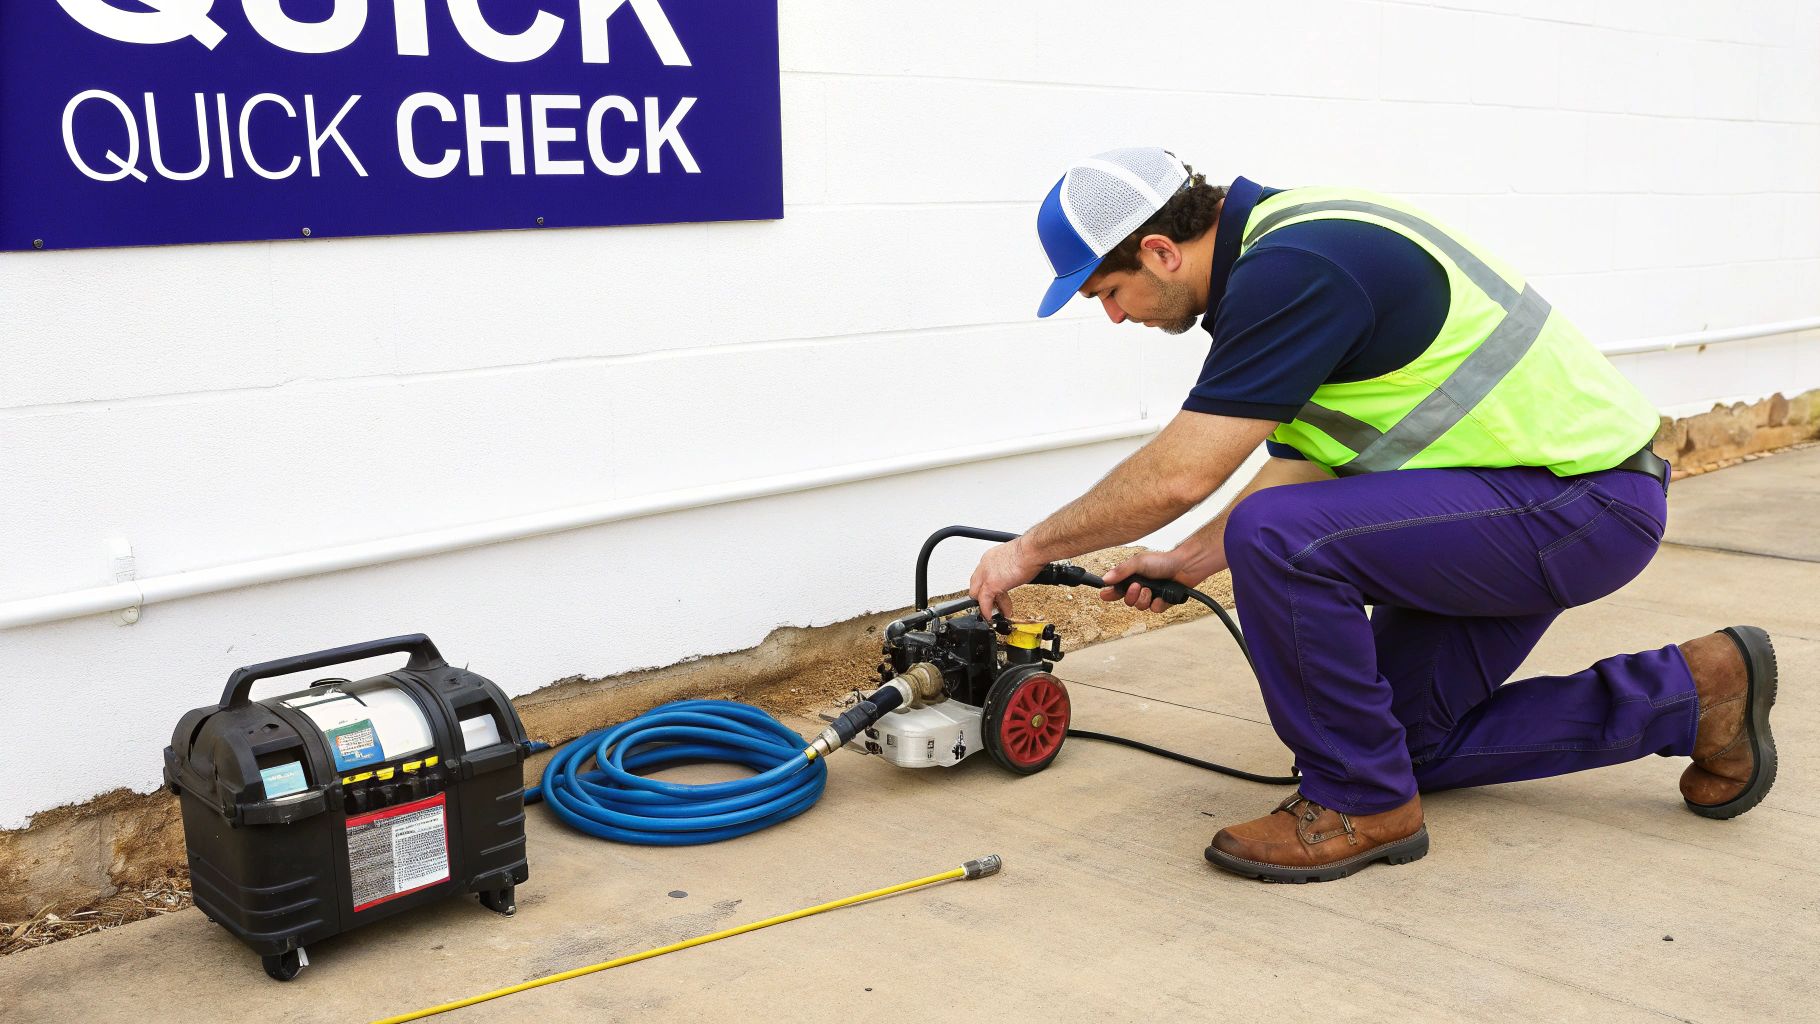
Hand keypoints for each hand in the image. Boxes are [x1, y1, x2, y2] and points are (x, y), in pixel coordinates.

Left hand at [969, 538, 1043, 621]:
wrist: (1031, 551)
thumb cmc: (1029, 552)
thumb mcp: (1014, 560)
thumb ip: (1009, 569)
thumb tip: (1013, 576)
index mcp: (990, 558)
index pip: (981, 575)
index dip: (985, 587)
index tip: (993, 594)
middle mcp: (985, 565)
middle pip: (975, 585)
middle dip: (982, 597)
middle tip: (992, 606)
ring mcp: (986, 575)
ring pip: (977, 594)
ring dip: (986, 605)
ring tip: (993, 614)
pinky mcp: (990, 585)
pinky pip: (984, 602)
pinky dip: (986, 611)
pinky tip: (990, 617)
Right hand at [1099, 545, 1222, 613]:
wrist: (1185, 566)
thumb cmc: (1162, 561)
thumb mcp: (1138, 562)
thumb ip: (1121, 571)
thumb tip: (1105, 579)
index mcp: (1132, 577)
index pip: (1116, 589)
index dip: (1110, 593)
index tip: (1106, 595)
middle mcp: (1140, 588)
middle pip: (1127, 601)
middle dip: (1131, 596)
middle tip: (1137, 586)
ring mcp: (1152, 596)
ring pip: (1140, 607)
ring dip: (1144, 599)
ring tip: (1151, 590)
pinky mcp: (1163, 602)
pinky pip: (1155, 610)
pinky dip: (1157, 603)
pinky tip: (1161, 596)